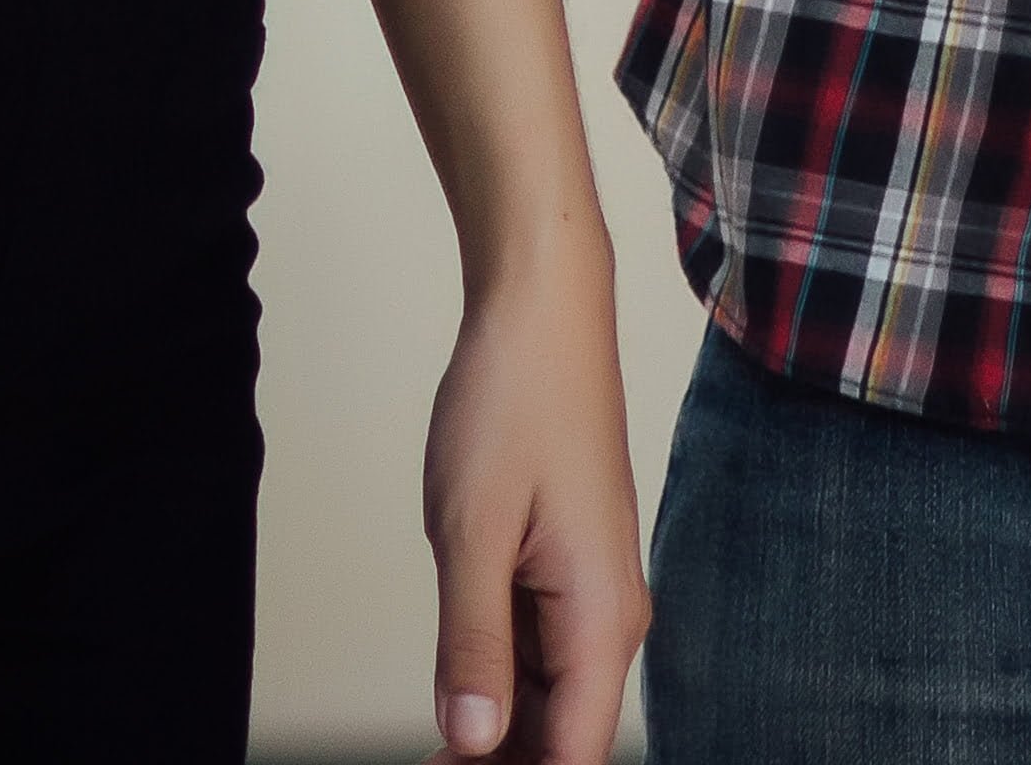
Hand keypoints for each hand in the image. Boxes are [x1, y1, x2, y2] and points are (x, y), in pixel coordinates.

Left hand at [419, 261, 644, 761]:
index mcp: (600, 618)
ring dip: (494, 738)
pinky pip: (536, 657)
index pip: (574, 755)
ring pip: (547, 704)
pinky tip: (448, 707)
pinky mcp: (565, 575)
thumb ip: (473, 647)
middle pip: (563, 740)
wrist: (542, 311)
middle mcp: (608, 618)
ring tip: (428, 750)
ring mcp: (588, 596)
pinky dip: (495, 690)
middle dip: (502, 764)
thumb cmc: (515, 400)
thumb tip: (473, 741)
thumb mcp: (473, 533)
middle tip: (422, 763)